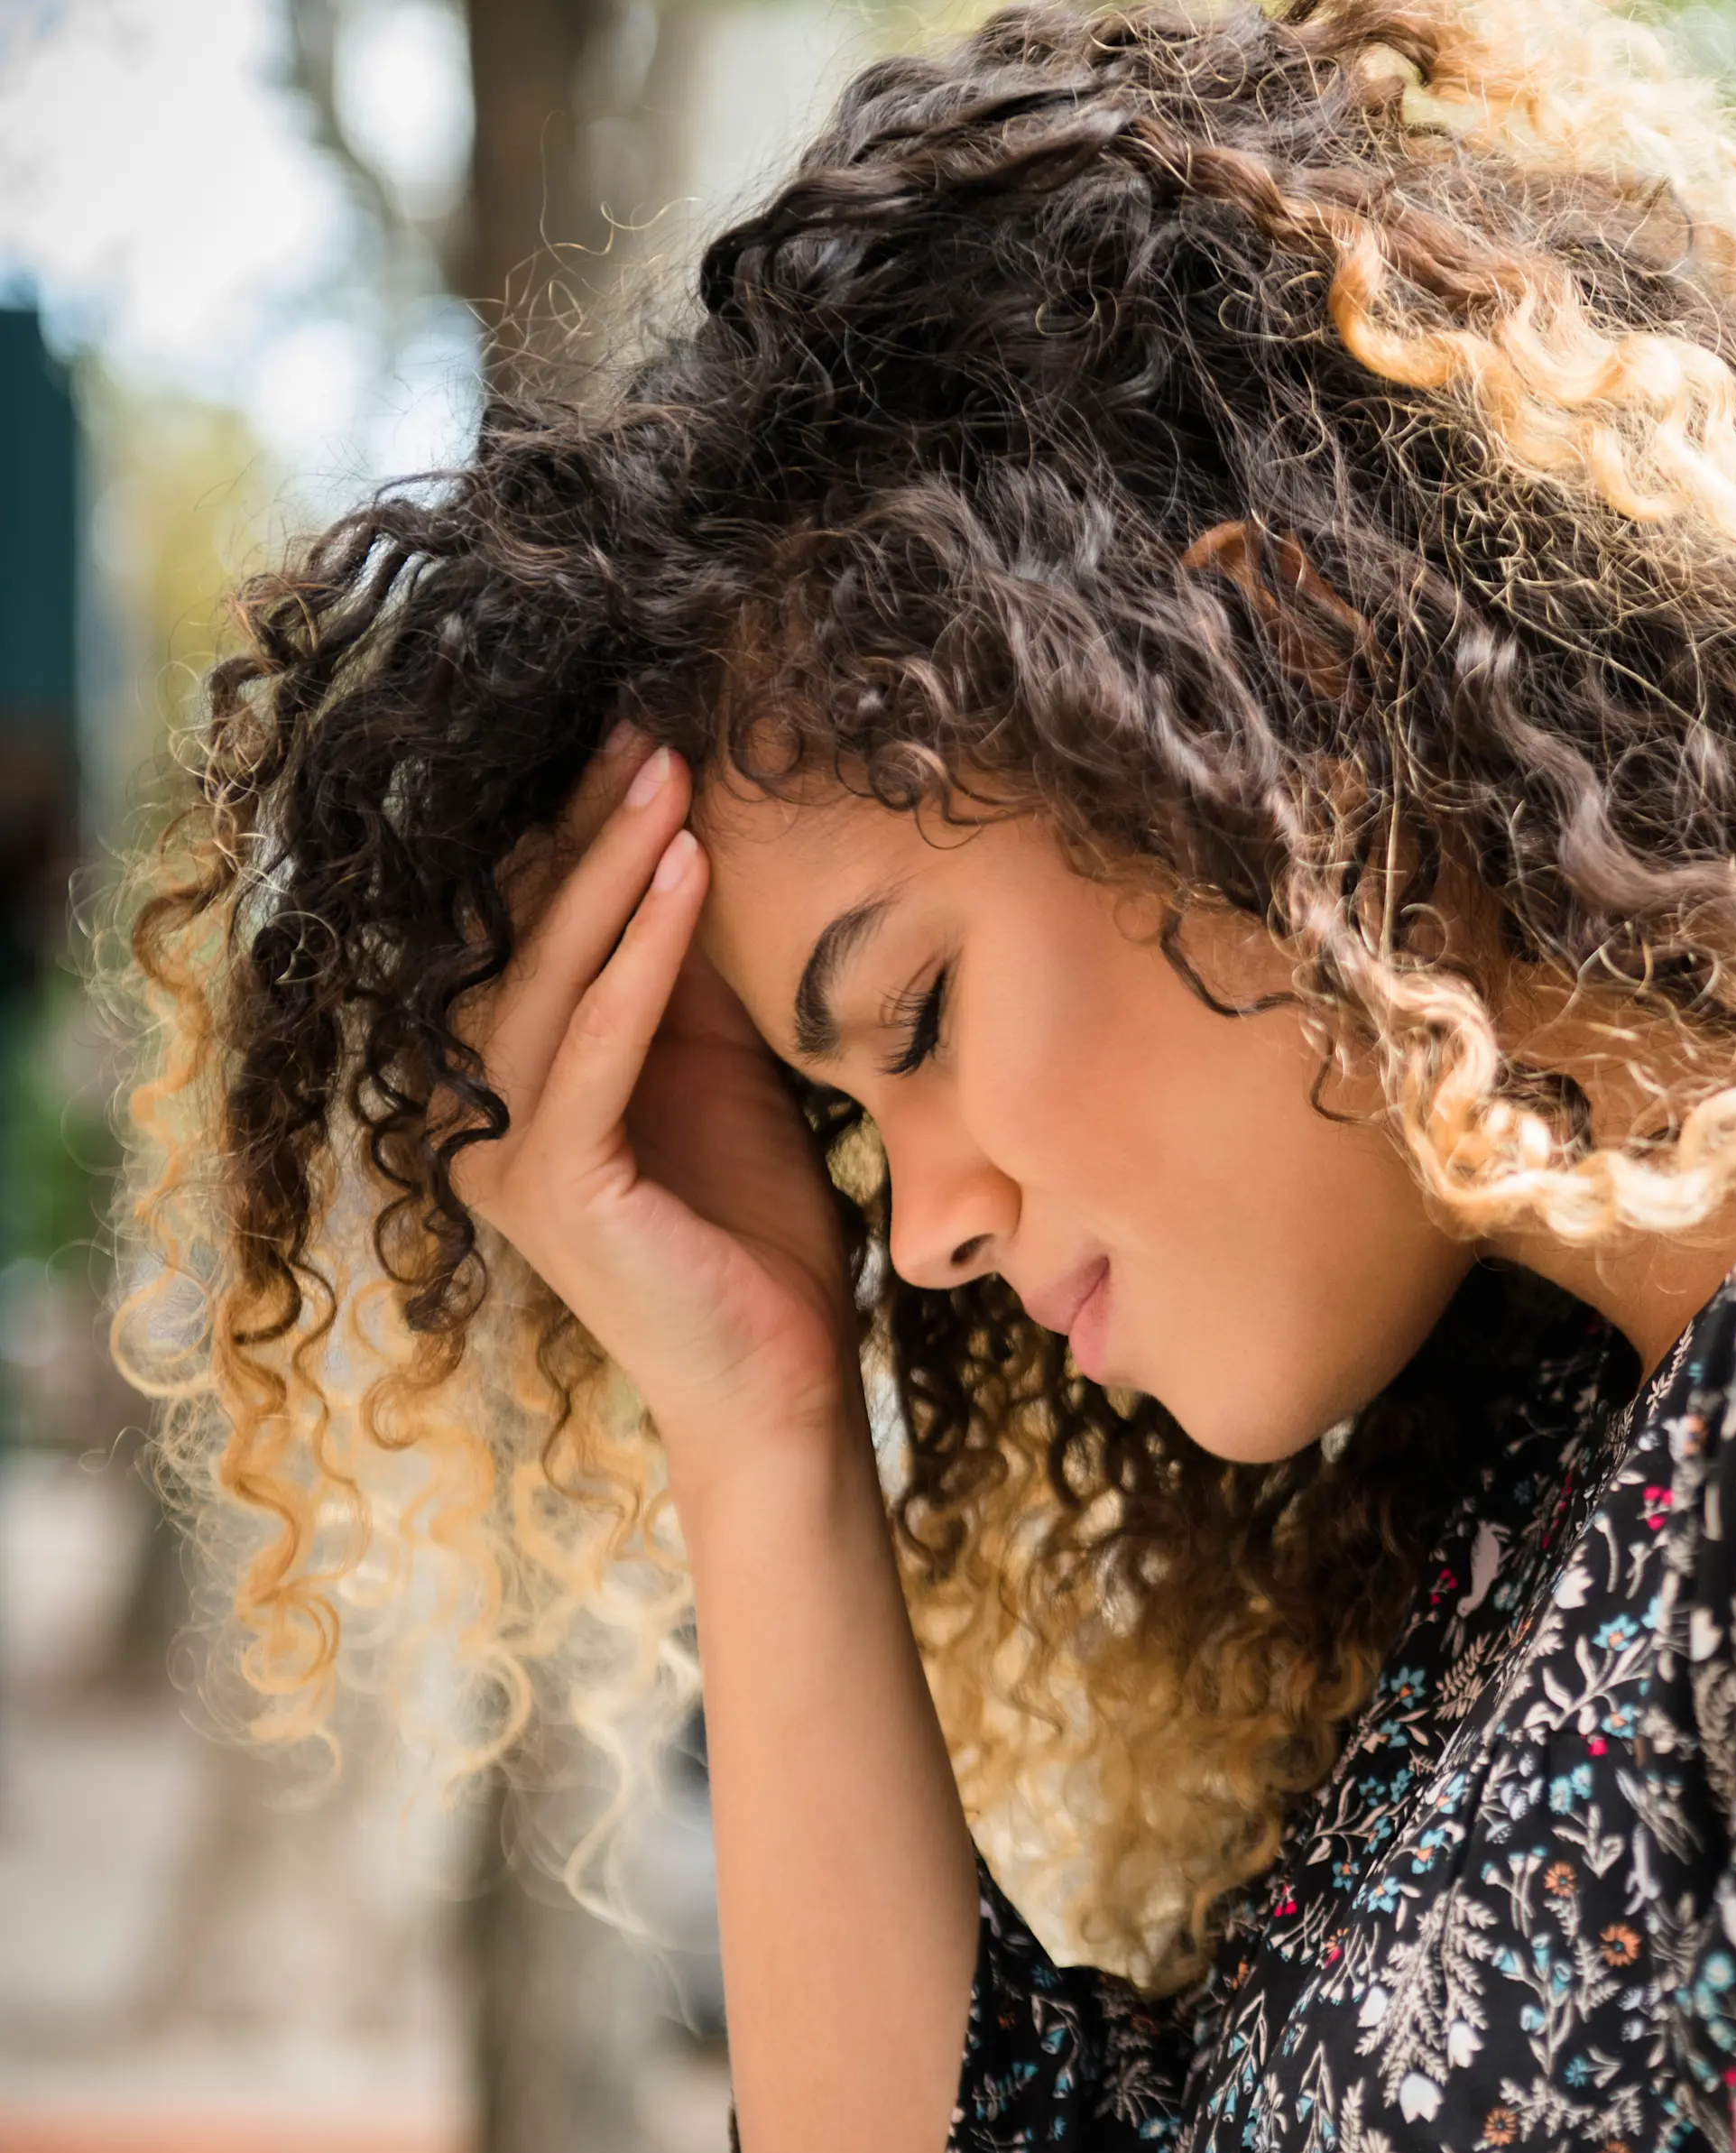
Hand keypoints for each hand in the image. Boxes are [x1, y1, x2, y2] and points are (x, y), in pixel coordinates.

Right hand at [450, 726, 861, 1464]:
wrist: (786, 1381)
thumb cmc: (764, 1231)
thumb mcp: (732, 1074)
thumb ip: (699, 983)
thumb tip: (706, 849)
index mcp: (519, 1085)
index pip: (538, 934)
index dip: (581, 834)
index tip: (643, 735)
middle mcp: (487, 1112)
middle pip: (527, 939)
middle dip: (587, 827)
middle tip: (649, 726)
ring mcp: (506, 1155)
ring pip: (549, 978)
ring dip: (610, 871)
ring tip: (669, 779)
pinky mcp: (556, 1191)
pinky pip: (594, 1048)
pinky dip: (641, 960)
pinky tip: (683, 879)